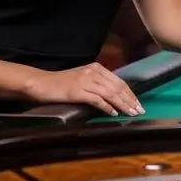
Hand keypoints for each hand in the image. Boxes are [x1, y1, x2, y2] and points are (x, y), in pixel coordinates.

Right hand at [24, 62, 143, 116]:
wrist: (41, 83)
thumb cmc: (61, 83)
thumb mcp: (83, 78)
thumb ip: (97, 83)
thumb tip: (114, 95)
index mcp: (97, 67)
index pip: (119, 81)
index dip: (130, 93)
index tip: (138, 104)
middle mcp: (93, 72)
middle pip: (117, 87)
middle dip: (130, 100)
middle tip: (139, 110)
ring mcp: (86, 80)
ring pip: (110, 93)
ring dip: (122, 104)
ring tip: (130, 113)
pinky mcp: (78, 91)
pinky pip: (97, 100)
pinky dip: (107, 107)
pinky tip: (113, 113)